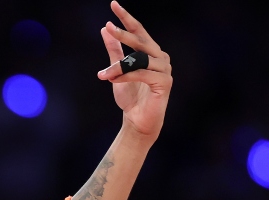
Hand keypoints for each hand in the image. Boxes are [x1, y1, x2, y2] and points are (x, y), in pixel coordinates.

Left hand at [96, 1, 172, 139]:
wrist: (137, 120)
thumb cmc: (130, 96)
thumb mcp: (117, 70)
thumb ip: (114, 50)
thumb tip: (105, 29)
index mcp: (151, 52)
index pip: (139, 30)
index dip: (126, 17)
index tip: (113, 4)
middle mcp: (160, 57)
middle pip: (141, 41)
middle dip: (124, 33)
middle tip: (108, 27)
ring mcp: (164, 69)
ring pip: (139, 59)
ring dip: (119, 66)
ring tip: (103, 75)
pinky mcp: (164, 83)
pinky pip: (142, 73)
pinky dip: (126, 75)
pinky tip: (113, 80)